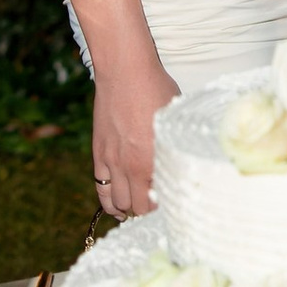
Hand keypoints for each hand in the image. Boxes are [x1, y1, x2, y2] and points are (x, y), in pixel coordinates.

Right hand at [91, 57, 176, 219]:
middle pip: (138, 209)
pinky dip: (109, 203)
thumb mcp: (175, 119)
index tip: (176, 207)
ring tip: (138, 211)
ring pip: (118, 203)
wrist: (125, 73)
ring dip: (128, 210)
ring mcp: (112, 162)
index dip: (168, 208)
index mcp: (154, 160)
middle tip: (158, 210)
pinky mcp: (98, 155)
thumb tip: (188, 160)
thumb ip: (177, 145)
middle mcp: (131, 166)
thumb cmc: (156, 90)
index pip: (160, 201)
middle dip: (148, 213)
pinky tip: (118, 208)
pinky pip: (101, 189)